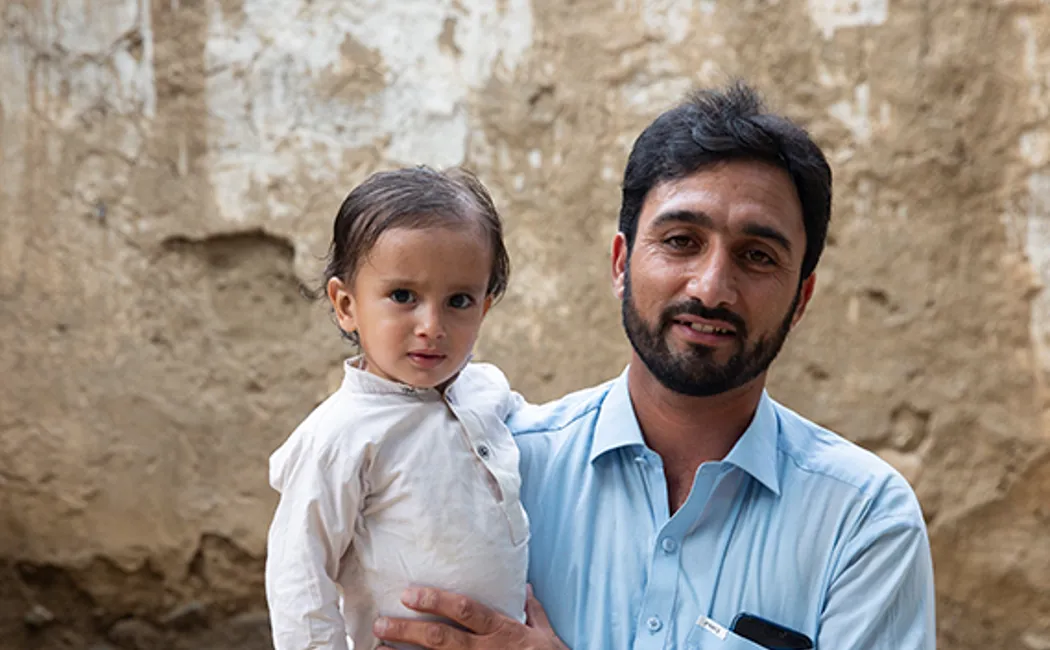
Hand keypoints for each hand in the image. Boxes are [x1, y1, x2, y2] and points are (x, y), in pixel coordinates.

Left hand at [374, 584, 567, 649]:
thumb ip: (532, 611)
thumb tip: (525, 587)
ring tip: (377, 649)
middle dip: (408, 630)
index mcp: (500, 631)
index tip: (409, 594)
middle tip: (380, 623)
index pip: (465, 611)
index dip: (436, 601)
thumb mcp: (545, 634)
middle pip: (441, 639)